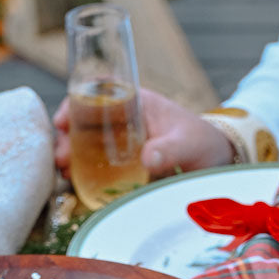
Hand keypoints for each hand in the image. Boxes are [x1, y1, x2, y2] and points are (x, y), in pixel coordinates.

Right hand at [53, 88, 233, 180]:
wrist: (218, 162)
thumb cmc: (204, 143)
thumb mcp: (189, 144)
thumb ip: (170, 149)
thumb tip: (146, 158)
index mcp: (137, 102)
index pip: (98, 92)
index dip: (75, 102)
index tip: (62, 121)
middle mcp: (124, 120)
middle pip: (84, 122)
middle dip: (66, 138)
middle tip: (61, 159)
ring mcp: (122, 144)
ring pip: (87, 145)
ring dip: (71, 158)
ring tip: (64, 175)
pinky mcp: (125, 166)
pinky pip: (99, 167)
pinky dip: (84, 175)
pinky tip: (76, 187)